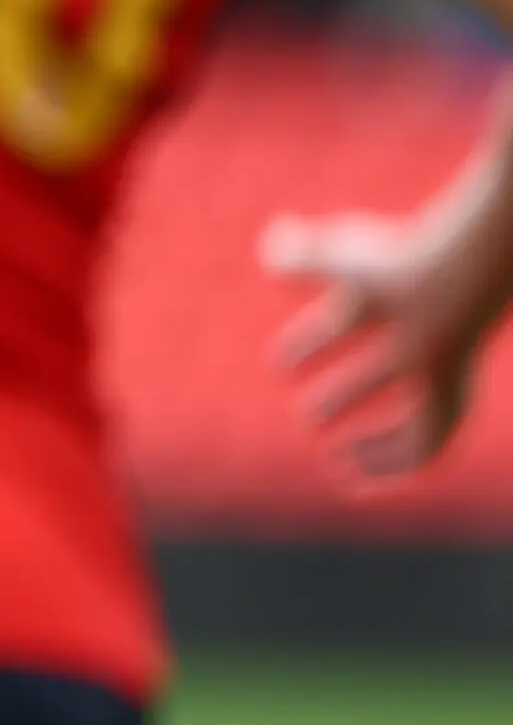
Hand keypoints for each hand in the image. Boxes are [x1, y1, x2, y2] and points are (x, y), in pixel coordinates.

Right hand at [264, 203, 508, 478]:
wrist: (446, 293)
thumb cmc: (387, 266)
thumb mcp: (332, 260)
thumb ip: (298, 257)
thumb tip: (274, 249)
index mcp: (391, 303)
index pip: (347, 324)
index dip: (309, 343)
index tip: (280, 365)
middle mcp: (419, 344)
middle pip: (378, 374)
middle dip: (341, 395)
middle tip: (306, 416)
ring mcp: (439, 376)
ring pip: (405, 418)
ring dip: (369, 442)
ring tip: (332, 459)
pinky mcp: (451, 408)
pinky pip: (422, 449)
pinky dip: (390, 467)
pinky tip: (354, 476)